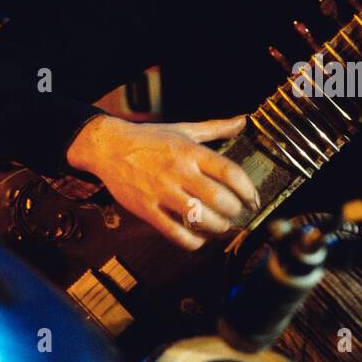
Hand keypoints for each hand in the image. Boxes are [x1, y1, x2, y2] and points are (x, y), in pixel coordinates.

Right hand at [66, 114, 259, 250]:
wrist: (108, 147)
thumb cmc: (149, 138)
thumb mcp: (184, 129)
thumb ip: (216, 128)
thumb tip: (243, 120)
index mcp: (190, 151)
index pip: (230, 172)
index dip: (248, 189)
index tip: (253, 199)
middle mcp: (178, 171)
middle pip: (218, 198)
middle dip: (235, 211)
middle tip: (238, 214)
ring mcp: (161, 191)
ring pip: (198, 217)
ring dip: (218, 227)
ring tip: (222, 226)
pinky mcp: (146, 209)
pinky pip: (174, 232)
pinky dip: (192, 241)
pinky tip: (200, 238)